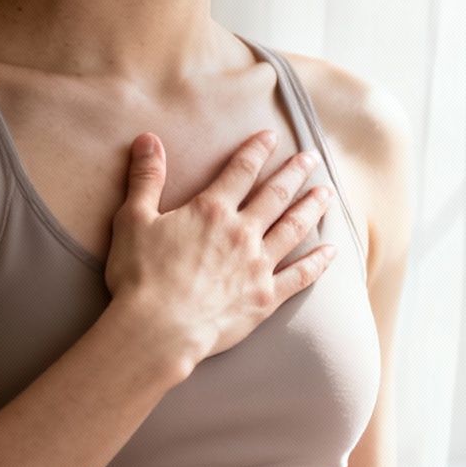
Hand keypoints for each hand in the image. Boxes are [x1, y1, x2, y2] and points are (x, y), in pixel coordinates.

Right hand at [102, 128, 339, 363]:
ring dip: (312, 207)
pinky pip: (300, 276)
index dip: (257, 150)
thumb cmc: (140, 276)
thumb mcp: (133, 219)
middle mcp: (242, 232)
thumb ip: (146, 178)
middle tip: (312, 157)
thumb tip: (147, 138)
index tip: (272, 136)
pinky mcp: (266, 298)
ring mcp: (258, 265)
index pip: (241, 171)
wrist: (158, 330)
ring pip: (294, 228)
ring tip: (327, 192)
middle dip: (295, 172)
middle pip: (276, 195)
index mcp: (211, 210)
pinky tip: (332, 251)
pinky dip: (318, 262)